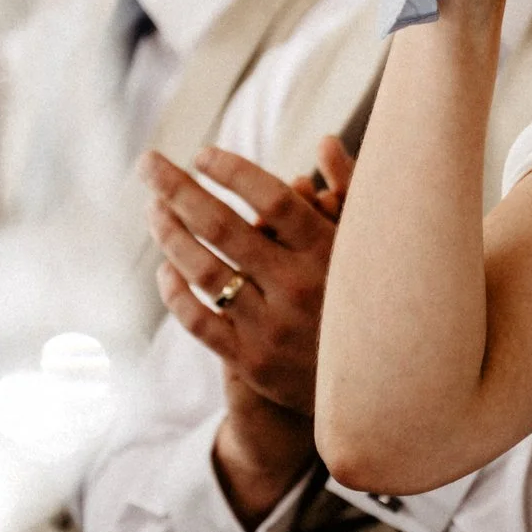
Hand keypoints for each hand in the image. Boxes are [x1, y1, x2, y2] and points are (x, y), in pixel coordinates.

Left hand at [144, 142, 351, 415]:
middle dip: (177, 189)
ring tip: (152, 209)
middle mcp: (300, 288)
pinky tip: (166, 268)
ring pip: (204, 272)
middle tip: (148, 164)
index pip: (272, 199)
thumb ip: (350, 191)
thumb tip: (323, 142)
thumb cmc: (373, 300)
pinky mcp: (254, 364)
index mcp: (330, 253)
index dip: (233, 172)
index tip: (202, 153)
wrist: (382, 389)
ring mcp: (273, 329)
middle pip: (223, 227)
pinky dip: (176, 292)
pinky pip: (199, 322)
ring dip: (169, 234)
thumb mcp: (369, 247)